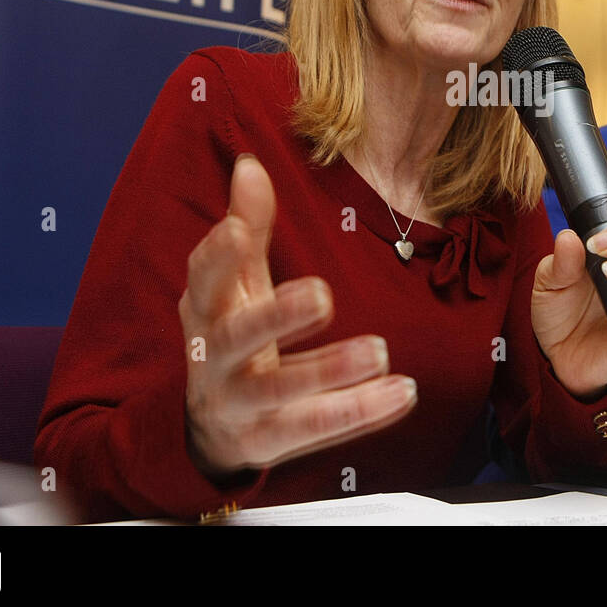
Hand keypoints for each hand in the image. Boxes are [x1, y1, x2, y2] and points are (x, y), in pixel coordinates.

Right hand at [180, 155, 416, 477]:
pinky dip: (362, 411)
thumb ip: (249, 226)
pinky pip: (315, 429)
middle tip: (323, 295)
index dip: (218, 255)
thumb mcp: (238, 282)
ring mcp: (238, 403)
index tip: (239, 229)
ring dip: (331, 371)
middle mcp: (215, 358)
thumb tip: (250, 165)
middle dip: (277, 316)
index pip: (204, 278)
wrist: (212, 426)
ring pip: (280, 392)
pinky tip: (402, 391)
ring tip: (380, 351)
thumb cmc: (235, 333)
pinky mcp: (266, 441)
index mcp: (207, 310)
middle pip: (239, 337)